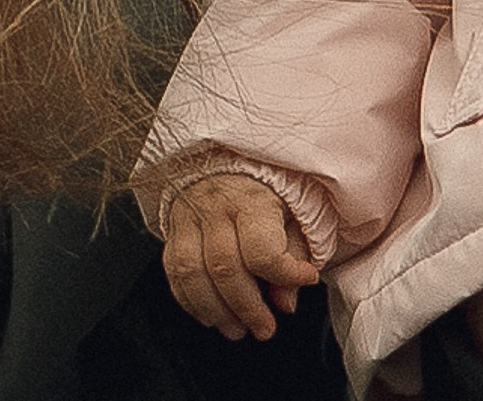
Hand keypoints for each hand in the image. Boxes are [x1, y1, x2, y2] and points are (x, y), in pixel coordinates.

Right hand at [161, 172, 320, 341]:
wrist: (222, 154)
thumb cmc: (264, 179)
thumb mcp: (293, 202)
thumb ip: (293, 250)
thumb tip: (286, 301)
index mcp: (252, 198)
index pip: (263, 249)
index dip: (287, 273)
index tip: (308, 278)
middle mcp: (217, 207)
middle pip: (226, 269)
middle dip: (247, 308)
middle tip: (265, 328)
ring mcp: (191, 218)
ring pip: (194, 275)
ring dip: (216, 312)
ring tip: (237, 328)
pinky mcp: (174, 229)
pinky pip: (174, 273)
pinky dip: (191, 301)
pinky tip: (211, 314)